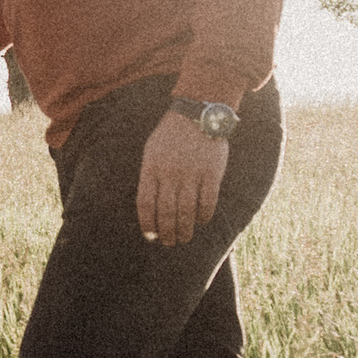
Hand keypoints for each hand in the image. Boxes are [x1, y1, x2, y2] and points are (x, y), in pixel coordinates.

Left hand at [136, 111, 227, 246]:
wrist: (197, 114)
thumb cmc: (170, 136)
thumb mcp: (151, 151)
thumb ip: (150, 176)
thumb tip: (149, 208)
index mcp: (151, 167)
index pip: (146, 204)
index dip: (147, 224)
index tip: (150, 236)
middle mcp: (170, 173)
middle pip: (167, 212)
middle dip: (167, 233)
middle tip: (170, 242)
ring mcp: (191, 173)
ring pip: (187, 212)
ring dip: (185, 230)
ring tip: (184, 238)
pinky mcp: (211, 173)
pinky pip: (208, 202)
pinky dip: (204, 216)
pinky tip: (201, 221)